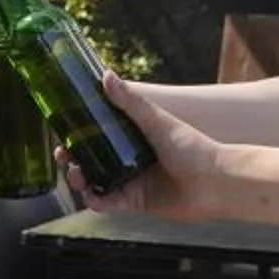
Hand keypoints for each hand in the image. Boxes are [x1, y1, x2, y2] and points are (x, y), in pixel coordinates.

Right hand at [65, 74, 224, 218]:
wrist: (216, 183)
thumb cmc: (193, 148)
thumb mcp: (157, 121)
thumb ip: (131, 102)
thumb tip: (106, 75)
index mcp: (134, 137)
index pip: (99, 132)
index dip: (79, 131)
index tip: (64, 125)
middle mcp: (130, 159)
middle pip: (92, 158)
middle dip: (72, 157)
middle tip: (62, 152)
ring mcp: (132, 181)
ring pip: (95, 181)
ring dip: (79, 178)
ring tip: (75, 172)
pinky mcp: (135, 202)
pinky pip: (107, 203)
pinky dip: (94, 199)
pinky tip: (88, 193)